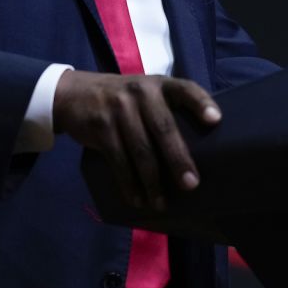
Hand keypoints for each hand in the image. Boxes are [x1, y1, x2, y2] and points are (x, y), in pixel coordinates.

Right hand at [52, 70, 220, 211]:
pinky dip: (129, 183)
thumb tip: (199, 150)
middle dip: (178, 159)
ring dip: (152, 181)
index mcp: (159, 84)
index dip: (201, 103)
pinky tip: (137, 199)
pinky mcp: (101, 127)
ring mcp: (118, 108)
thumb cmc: (122, 99)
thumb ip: (165, 109)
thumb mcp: (144, 92)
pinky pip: (118, 160)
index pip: (185, 89)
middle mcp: (140, 92)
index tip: (215, 120)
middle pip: (163, 128)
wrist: (73, 94)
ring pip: (140, 150)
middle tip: (191, 185)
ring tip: (161, 204)